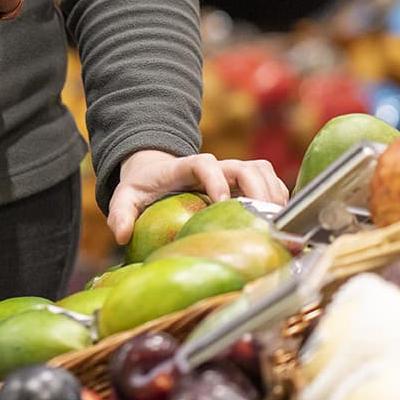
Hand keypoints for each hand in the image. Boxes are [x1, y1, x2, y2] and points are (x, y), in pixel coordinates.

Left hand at [107, 148, 288, 245]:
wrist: (156, 171)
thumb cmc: (143, 186)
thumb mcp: (126, 196)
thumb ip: (120, 212)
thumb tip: (121, 234)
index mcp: (186, 167)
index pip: (205, 164)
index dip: (216, 180)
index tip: (222, 202)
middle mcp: (215, 167)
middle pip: (246, 167)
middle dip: (258, 190)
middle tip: (264, 219)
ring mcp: (231, 173)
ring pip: (262, 171)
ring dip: (273, 194)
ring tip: (277, 223)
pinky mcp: (243, 183)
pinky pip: (269, 182)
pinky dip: (278, 199)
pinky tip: (278, 223)